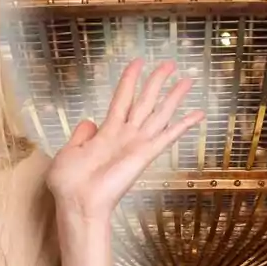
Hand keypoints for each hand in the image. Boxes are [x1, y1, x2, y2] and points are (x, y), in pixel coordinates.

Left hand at [46, 59, 205, 221]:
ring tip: (188, 80)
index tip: (138, 62)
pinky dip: (183, 125)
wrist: (77, 203)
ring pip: (158, 113)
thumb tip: (89, 121)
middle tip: (169, 63)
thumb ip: (80, 135)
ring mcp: (136, 144)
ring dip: (173, 96)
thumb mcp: (68, 152)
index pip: (121, 98)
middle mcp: (125, 135)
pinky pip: (167, 136)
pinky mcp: (145, 155)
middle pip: (145, 100)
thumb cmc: (69, 183)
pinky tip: (198, 114)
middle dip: (157, 81)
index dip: (130, 80)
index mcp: (106, 132)